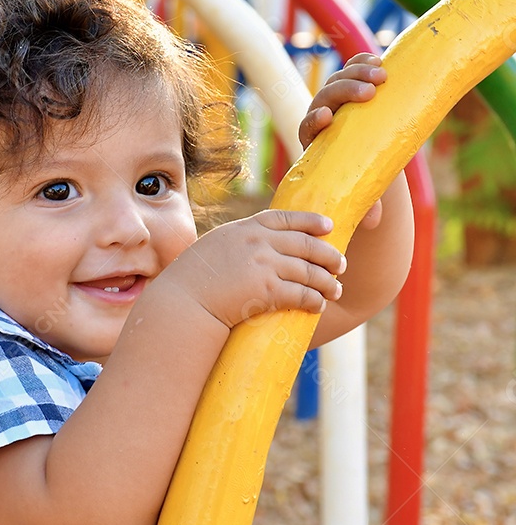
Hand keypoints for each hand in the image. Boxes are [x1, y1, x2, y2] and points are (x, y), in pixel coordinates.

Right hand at [161, 209, 346, 329]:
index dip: (311, 221)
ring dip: (327, 282)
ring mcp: (264, 265)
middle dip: (328, 254)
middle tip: (341, 264)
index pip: (286, 218)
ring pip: (309, 271)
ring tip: (336, 290)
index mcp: (245, 228)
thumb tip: (255, 248)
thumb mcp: (214, 247)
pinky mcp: (267, 291)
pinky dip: (314, 300)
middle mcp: (258, 242)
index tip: (329, 226)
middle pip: (305, 244)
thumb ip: (238, 243)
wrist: (183, 300)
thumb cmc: (192, 279)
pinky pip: (301, 294)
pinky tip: (319, 306)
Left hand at [298, 53, 385, 228]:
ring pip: (340, 79)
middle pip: (326, 96)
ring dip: (358, 73)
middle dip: (345, 91)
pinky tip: (379, 59)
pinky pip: (354, 68)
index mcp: (314, 140)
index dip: (314, 120)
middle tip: (369, 92)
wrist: (366, 156)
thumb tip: (372, 221)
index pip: (307, 126)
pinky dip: (363, 62)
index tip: (326, 118)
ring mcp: (337, 98)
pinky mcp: (354, 86)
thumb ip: (364, 205)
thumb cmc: (358, 178)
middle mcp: (322, 115)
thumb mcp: (359, 192)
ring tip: (382, 74)